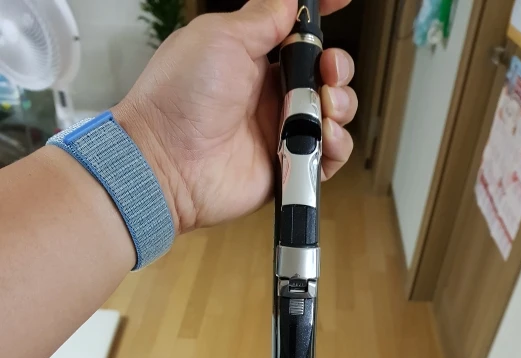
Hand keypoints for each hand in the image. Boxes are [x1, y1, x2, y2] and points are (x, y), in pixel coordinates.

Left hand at [114, 0, 356, 234]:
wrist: (167, 162)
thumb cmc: (181, 95)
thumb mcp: (222, 37)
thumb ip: (263, 16)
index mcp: (253, 59)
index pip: (298, 35)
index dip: (321, 19)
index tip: (342, 2)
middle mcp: (270, 95)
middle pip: (325, 76)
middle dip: (338, 68)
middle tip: (328, 70)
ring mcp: (280, 133)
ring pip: (332, 114)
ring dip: (341, 104)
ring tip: (325, 106)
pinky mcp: (287, 168)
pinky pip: (328, 156)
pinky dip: (337, 144)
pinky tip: (325, 135)